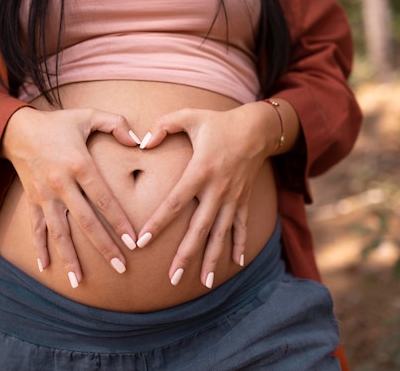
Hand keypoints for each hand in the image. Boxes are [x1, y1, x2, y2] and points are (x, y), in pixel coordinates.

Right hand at [0, 107, 139, 286]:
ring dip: (69, 257)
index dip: (120, 222)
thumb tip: (140, 141)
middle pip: (86, 222)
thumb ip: (116, 124)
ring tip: (79, 282)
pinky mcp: (32, 201)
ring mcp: (44, 195)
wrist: (17, 129)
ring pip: (59, 232)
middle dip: (104, 247)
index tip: (134, 242)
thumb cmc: (58, 123)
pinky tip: (45, 268)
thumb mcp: (88, 116)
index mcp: (79, 165)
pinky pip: (36, 228)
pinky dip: (39, 247)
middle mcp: (61, 184)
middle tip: (121, 268)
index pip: (103, 199)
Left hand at [136, 102, 281, 287]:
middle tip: (172, 278)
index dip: (158, 223)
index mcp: (200, 171)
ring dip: (212, 258)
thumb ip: (163, 125)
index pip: (174, 203)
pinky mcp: (243, 200)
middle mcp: (217, 189)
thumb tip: (141, 142)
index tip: (142, 241)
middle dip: (186, 254)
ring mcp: (232, 198)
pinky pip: (241, 227)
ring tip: (203, 282)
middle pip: (199, 228)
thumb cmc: (219, 123)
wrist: (257, 129)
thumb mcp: (190, 116)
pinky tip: (235, 264)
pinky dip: (239, 245)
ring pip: (220, 234)